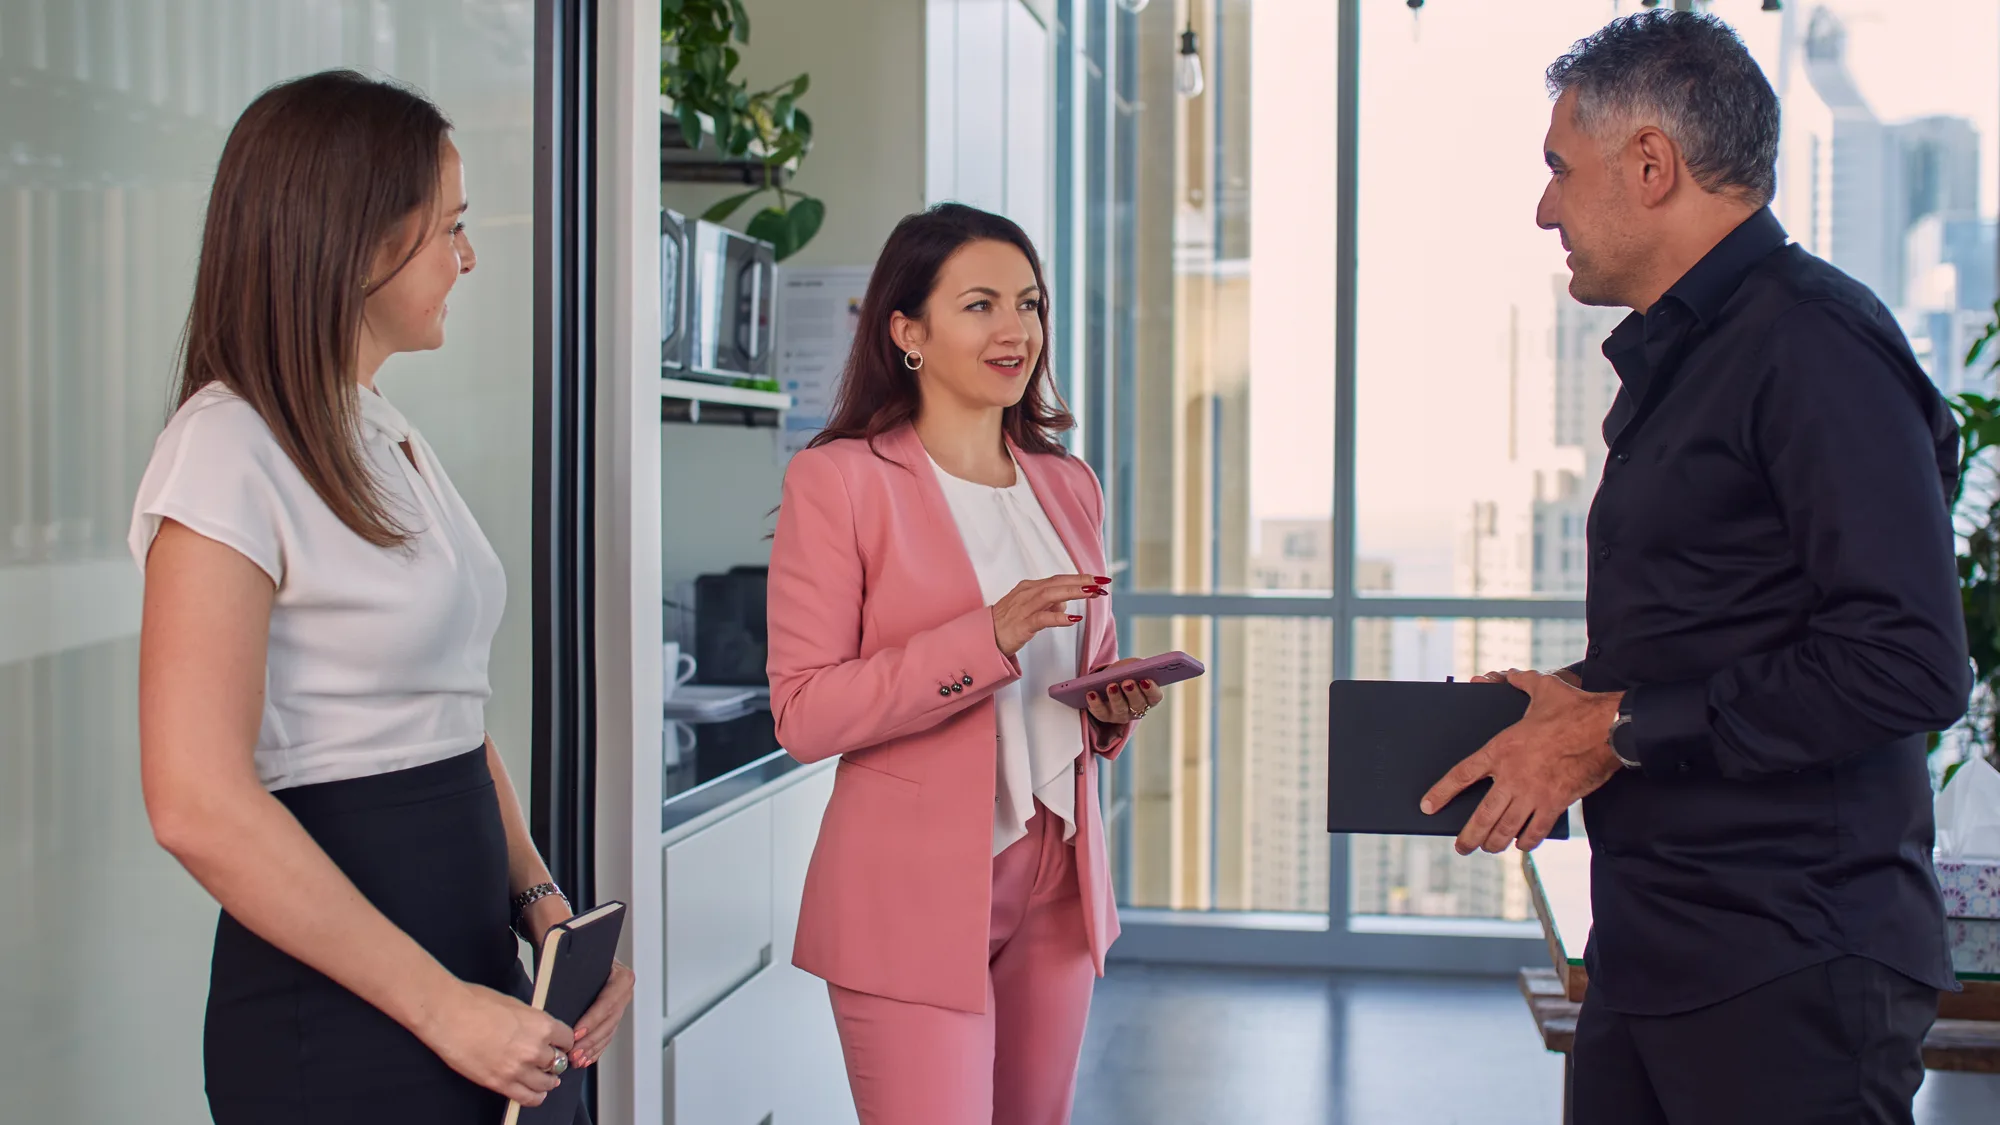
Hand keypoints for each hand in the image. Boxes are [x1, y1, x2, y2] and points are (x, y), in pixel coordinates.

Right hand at [419, 981, 573, 1106]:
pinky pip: (528, 1098)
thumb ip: (531, 1021)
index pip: (567, 1040)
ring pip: (547, 1083)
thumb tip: (537, 1030)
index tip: (559, 1045)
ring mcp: (518, 1069)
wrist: (449, 1015)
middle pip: (558, 1062)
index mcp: (542, 1025)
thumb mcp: (515, 1004)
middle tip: (548, 1061)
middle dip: (553, 1060)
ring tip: (544, 1079)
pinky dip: (535, 1097)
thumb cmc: (475, 1003)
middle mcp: (535, 1049)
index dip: (563, 1042)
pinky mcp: (500, 1083)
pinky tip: (535, 1093)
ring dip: (547, 1081)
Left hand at [567, 959, 635, 1068]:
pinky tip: (585, 1059)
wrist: (576, 944)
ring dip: (592, 1048)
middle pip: (609, 1021)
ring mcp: (621, 1004)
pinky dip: (596, 1049)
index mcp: (621, 976)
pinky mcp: (613, 1014)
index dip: (591, 1021)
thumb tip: (556, 995)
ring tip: (576, 1060)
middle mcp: (624, 990)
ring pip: (608, 1032)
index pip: (607, 1002)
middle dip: (590, 1040)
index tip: (575, 1033)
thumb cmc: (573, 949)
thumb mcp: (574, 958)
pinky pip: (607, 1035)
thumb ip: (570, 975)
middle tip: (573, 1054)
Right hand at [990, 574, 1109, 655]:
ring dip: (1073, 592)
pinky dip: (1059, 617)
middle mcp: (1027, 593)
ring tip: (1091, 593)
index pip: (1058, 579)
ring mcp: (1024, 608)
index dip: (1079, 578)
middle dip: (1081, 582)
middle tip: (1101, 582)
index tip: (1097, 580)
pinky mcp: (1022, 625)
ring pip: (1051, 595)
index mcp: (1029, 587)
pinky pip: (1043, 618)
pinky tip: (1073, 618)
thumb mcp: (1029, 608)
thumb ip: (1048, 603)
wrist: (984, 638)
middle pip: (1057, 583)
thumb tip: (1065, 602)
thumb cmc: (1006, 623)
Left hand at [1084, 658, 1164, 724]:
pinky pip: (1100, 712)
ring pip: (1120, 709)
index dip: (1151, 690)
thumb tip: (1131, 669)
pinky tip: (1091, 693)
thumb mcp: (1133, 666)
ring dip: (1115, 697)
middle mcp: (1137, 709)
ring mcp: (1121, 714)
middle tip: (1127, 682)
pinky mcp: (1105, 716)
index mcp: (1149, 697)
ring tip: (1111, 685)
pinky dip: (1096, 703)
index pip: (1155, 696)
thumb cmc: (1125, 673)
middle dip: (1132, 693)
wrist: (1108, 679)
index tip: (1145, 680)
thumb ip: (1136, 667)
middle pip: (1137, 704)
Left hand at [1421, 670, 1623, 854]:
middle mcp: (1513, 775)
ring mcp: (1534, 793)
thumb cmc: (1575, 708)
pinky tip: (1521, 845)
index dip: (1442, 792)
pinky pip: (1536, 830)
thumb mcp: (1542, 687)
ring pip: (1506, 828)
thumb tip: (1506, 675)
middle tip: (1461, 847)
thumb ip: (1518, 682)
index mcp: (1502, 748)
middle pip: (1482, 815)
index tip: (1428, 805)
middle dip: (1468, 836)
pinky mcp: (1556, 803)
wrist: (1607, 729)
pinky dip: (1527, 841)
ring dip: (1494, 843)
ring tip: (1487, 848)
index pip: (1462, 774)